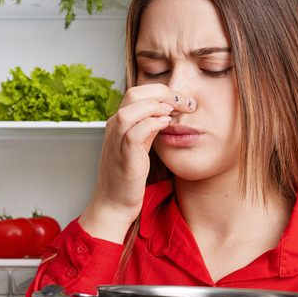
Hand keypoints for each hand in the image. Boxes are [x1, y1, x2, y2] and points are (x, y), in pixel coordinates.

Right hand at [79, 84, 194, 242]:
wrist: (113, 205)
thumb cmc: (127, 179)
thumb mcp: (139, 148)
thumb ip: (148, 130)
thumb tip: (164, 114)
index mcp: (118, 123)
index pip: (138, 93)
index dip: (162, 91)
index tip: (182, 101)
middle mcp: (114, 127)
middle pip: (135, 93)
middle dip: (163, 93)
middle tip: (185, 103)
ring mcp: (117, 140)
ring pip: (132, 107)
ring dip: (158, 105)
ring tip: (175, 112)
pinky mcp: (124, 156)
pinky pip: (136, 131)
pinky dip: (153, 123)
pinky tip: (166, 125)